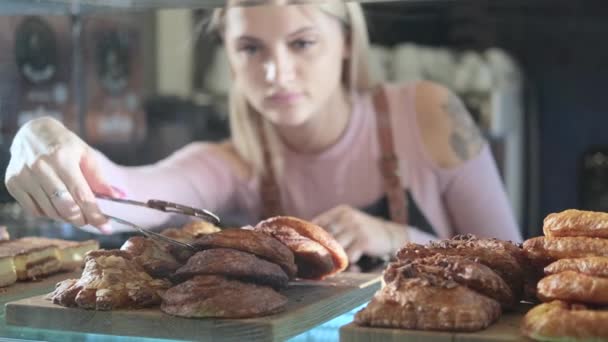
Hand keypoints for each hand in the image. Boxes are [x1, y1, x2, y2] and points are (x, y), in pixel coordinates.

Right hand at [4, 117, 120, 231]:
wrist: (32, 133)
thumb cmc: (65, 145)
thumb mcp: (86, 155)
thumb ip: (100, 178)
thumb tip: (121, 197)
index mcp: (61, 157)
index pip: (82, 195)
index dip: (96, 214)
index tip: (107, 227)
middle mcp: (40, 167)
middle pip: (65, 207)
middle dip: (82, 219)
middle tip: (90, 220)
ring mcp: (23, 175)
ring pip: (50, 212)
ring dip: (67, 217)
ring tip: (75, 209)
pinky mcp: (12, 183)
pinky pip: (34, 211)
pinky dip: (49, 213)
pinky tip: (56, 203)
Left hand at [312, 205, 405, 263]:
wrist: (389, 234)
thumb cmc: (363, 231)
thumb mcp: (348, 222)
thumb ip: (331, 227)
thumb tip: (308, 240)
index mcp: (340, 211)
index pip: (318, 224)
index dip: (311, 238)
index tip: (307, 249)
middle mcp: (347, 217)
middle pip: (325, 237)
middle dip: (321, 250)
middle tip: (318, 261)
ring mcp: (355, 228)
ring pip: (335, 247)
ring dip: (334, 258)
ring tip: (334, 264)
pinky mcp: (364, 241)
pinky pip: (348, 256)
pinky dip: (348, 262)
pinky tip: (353, 263)